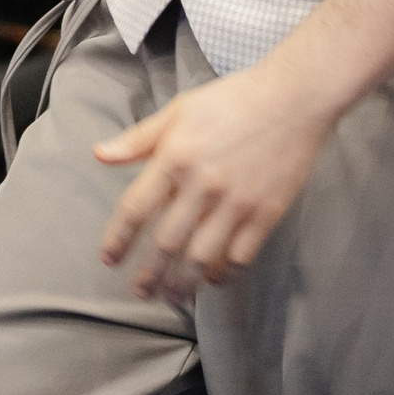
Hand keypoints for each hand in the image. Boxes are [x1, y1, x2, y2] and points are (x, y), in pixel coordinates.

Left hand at [94, 61, 334, 302]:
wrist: (294, 98)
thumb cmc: (233, 100)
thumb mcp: (180, 110)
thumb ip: (139, 138)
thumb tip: (99, 155)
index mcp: (176, 156)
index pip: (136, 208)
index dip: (119, 238)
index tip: (109, 259)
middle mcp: (203, 185)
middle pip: (167, 242)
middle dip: (149, 274)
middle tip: (140, 292)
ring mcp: (236, 202)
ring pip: (201, 257)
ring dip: (183, 283)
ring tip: (172, 296)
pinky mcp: (266, 213)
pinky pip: (240, 256)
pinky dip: (223, 273)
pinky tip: (213, 278)